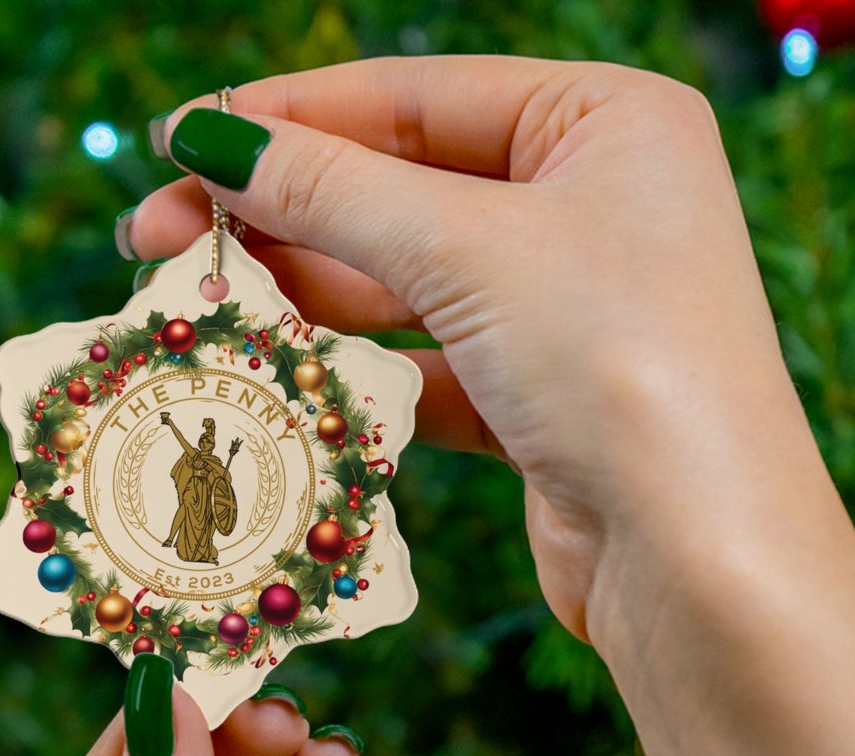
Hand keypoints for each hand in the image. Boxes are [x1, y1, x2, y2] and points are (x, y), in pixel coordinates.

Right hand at [126, 57, 821, 642]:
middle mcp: (595, 205)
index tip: (177, 142)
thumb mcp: (468, 249)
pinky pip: (429, 367)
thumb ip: (333, 190)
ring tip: (198, 305)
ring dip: (306, 296)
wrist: (699, 559)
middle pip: (403, 190)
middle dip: (281, 214)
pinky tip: (281, 376)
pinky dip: (359, 373)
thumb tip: (210, 140)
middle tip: (155, 238)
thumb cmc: (618, 364)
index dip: (288, 118)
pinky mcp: (543, 403)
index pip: (416, 97)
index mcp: (607, 122)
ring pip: (408, 285)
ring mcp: (570, 309)